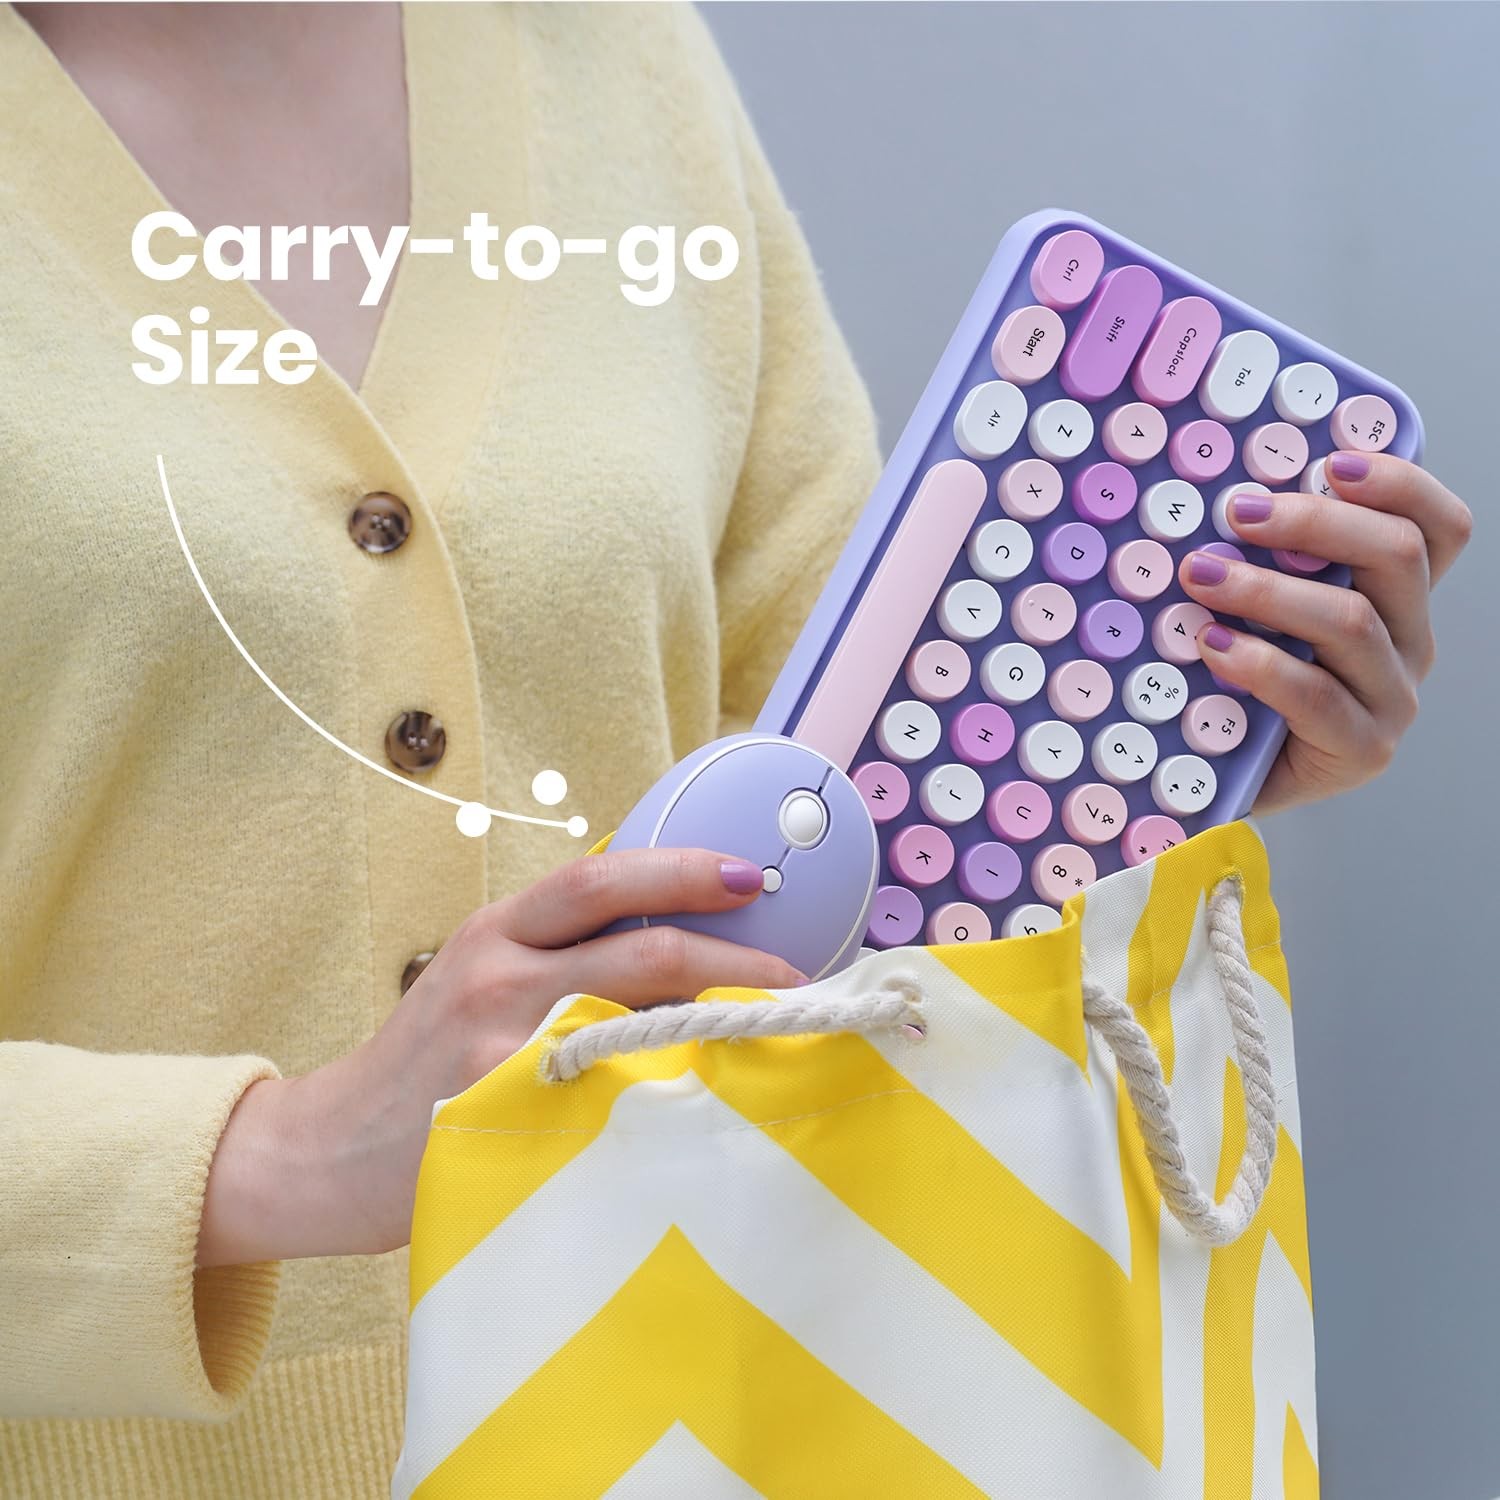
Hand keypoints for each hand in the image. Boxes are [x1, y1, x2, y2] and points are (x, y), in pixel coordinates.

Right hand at [198, 849, 800, 1263]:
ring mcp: (502, 1050)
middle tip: (793, 971)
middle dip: (727, 951)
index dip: (682, 869)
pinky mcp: (505, 1116)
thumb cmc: (424, 1061)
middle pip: (632, 943)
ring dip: (716, 1022)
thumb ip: (557, 949)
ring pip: (636, 1021)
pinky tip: (715, 1099)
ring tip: (775, 1033)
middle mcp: (498, 976)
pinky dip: (671, 1089)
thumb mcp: (478, 976)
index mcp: (496, 930)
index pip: (599, 879)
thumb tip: (670, 921)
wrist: (328, 1150)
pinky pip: (610, 1094)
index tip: (751, 875)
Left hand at [1178, 451, 1471, 812]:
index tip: (1329, 461)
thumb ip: (1260, 557)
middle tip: (1237, 512)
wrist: (1222, 779)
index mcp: (1396, 597)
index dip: (1398, 483)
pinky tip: (1211, 646)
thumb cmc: (1236, 684)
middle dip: (1314, 522)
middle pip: (1397, 556)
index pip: (1436, 527)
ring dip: (1267, 590)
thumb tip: (1214, 492)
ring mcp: (1391, 698)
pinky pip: (1318, 695)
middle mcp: (1408, 642)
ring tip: (1200, 576)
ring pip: (1351, 620)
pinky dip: (1259, 664)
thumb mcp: (1255, 609)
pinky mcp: (1361, 750)